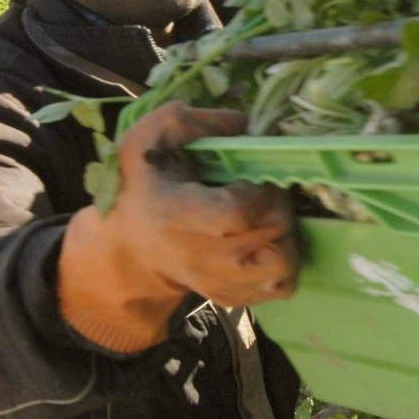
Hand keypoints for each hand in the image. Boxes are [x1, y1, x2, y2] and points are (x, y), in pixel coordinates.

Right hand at [57, 103, 296, 352]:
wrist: (132, 250)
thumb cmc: (144, 187)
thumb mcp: (150, 140)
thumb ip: (193, 121)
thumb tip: (246, 123)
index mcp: (178, 215)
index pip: (238, 212)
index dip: (261, 190)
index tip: (255, 174)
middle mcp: (202, 257)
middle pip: (271, 234)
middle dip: (279, 204)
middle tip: (265, 191)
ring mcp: (219, 282)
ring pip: (283, 268)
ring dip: (287, 237)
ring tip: (267, 219)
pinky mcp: (232, 297)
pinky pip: (280, 286)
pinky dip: (283, 263)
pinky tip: (264, 241)